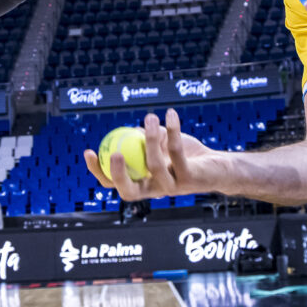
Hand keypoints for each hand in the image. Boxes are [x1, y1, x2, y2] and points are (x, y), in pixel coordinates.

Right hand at [82, 109, 218, 200]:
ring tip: (149, 117)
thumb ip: (143, 142)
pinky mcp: (190, 179)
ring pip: (154, 166)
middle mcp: (155, 190)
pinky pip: (177, 153)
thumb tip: (124, 130)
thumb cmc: (188, 156)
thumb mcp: (162, 147)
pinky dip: (172, 131)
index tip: (88, 151)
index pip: (114, 183)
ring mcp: (172, 187)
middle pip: (129, 191)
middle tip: (114, 153)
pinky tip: (170, 114)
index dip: (98, 171)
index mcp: (143, 183)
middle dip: (119, 175)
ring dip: (150, 139)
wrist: (219, 167)